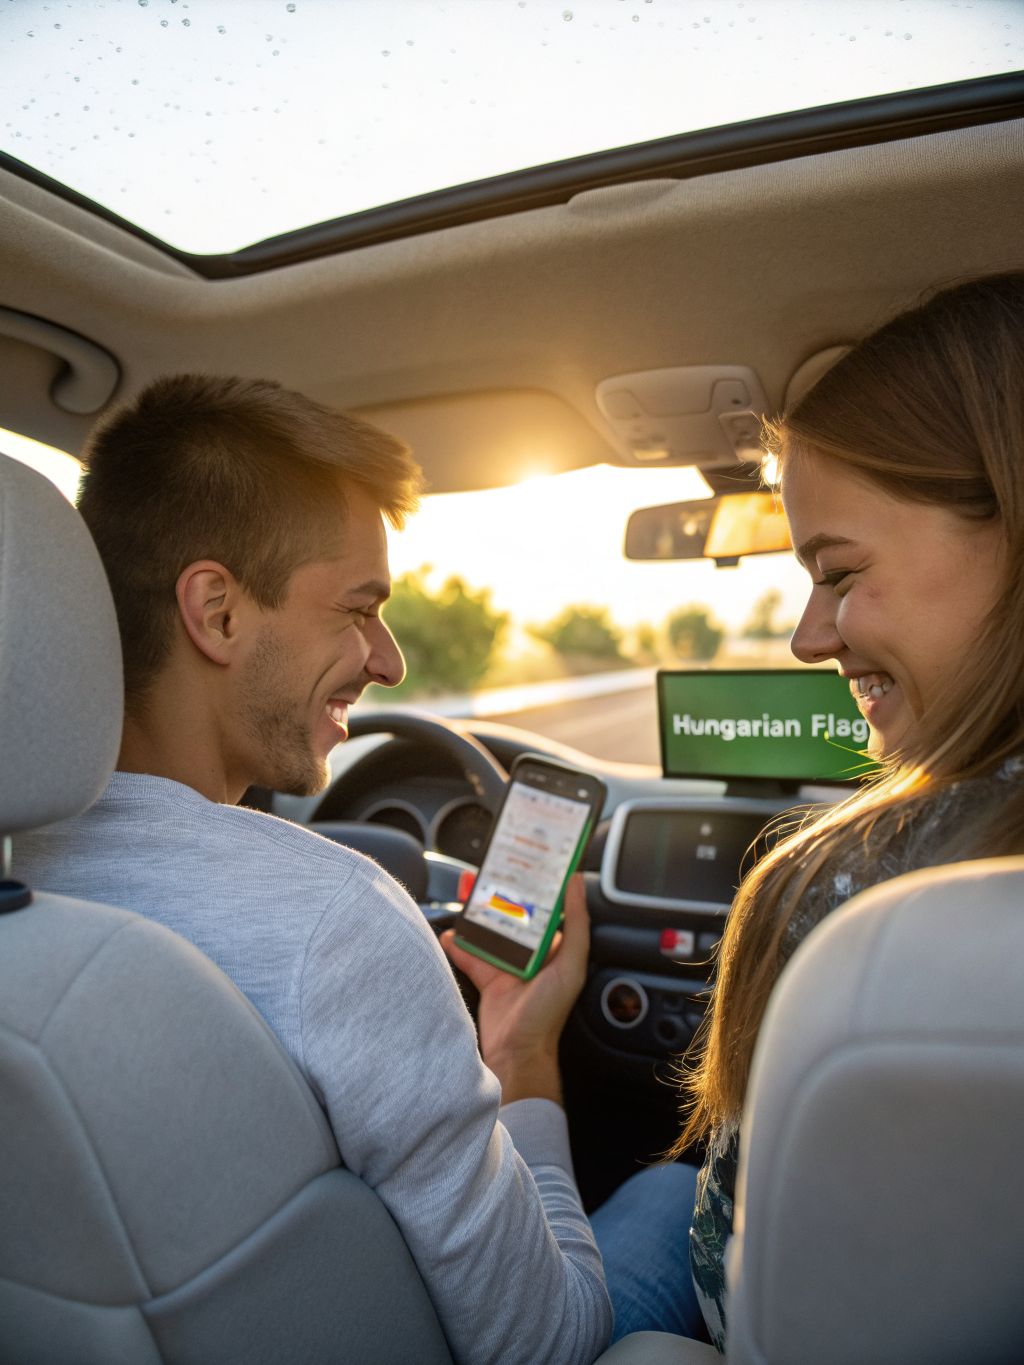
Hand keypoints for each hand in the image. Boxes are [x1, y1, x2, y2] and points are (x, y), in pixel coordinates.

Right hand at [441, 874, 589, 1106]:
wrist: (515, 1053)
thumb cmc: (548, 1015)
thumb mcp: (571, 965)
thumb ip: (576, 923)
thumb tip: (577, 883)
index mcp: (553, 945)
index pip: (544, 905)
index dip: (534, 881)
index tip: (524, 857)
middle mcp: (530, 951)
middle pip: (510, 911)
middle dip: (497, 889)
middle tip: (486, 869)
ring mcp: (505, 963)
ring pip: (487, 927)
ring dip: (475, 909)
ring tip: (466, 891)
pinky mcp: (484, 976)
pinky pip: (468, 953)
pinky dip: (457, 942)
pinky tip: (450, 933)